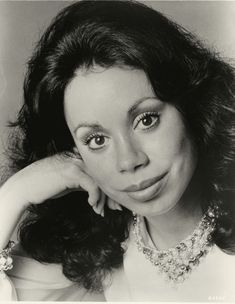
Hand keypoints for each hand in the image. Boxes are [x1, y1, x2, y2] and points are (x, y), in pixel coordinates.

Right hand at [3, 152, 121, 215]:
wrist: (25, 186)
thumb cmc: (46, 186)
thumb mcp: (69, 183)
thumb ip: (83, 184)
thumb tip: (100, 195)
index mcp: (79, 158)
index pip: (100, 172)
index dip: (109, 187)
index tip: (113, 202)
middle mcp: (79, 158)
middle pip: (103, 175)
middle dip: (110, 194)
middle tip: (115, 208)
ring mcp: (75, 163)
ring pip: (99, 180)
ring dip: (102, 198)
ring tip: (100, 210)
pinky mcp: (71, 171)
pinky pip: (91, 184)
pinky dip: (95, 196)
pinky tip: (92, 204)